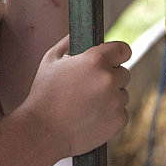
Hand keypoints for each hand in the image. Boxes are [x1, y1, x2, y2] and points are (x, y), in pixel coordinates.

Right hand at [21, 35, 131, 158]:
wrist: (42, 132)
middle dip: (110, 78)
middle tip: (89, 88)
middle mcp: (109, 78)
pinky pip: (121, 113)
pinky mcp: (119, 120)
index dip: (117, 54)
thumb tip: (78, 33)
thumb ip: (68, 42)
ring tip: (86, 105)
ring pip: (122, 94)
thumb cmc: (44, 94)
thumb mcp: (51, 60)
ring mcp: (116, 101)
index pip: (124, 49)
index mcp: (95, 59)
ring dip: (111, 97)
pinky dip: (110, 115)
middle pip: (123, 73)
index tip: (113, 60)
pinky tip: (91, 117)